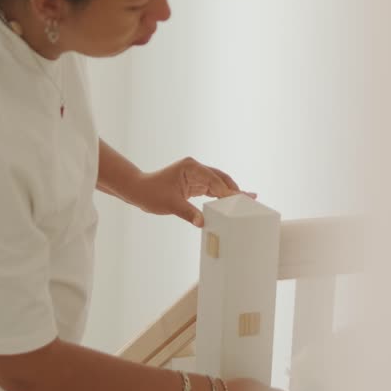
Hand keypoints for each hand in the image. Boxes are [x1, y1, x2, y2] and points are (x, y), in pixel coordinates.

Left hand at [129, 157, 255, 226]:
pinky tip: (232, 201)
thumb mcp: (170, 204)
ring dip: (230, 192)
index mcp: (190, 167)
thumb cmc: (151, 193)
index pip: (213, 179)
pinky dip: (221, 196)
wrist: (138, 190)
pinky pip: (212, 189)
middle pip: (220, 178)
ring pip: (218, 183)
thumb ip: (188, 213)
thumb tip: (203, 223)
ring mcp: (195, 175)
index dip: (227, 191)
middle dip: (235, 189)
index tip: (239, 200)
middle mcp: (195, 168)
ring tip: (248, 200)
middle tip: (252, 198)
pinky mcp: (194, 183)